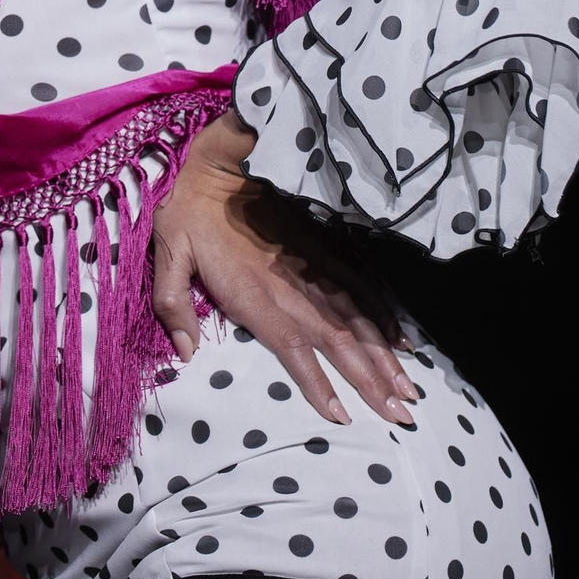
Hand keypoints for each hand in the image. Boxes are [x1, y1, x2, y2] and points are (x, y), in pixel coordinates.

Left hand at [150, 112, 419, 428]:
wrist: (216, 161)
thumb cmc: (188, 212)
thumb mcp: (168, 255)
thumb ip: (174, 305)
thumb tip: (185, 353)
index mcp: (256, 296)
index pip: (294, 350)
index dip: (320, 384)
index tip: (344, 417)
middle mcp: (292, 286)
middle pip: (339, 340)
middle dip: (371, 380)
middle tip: (401, 414)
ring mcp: (312, 265)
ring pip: (356, 316)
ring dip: (383, 353)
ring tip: (409, 387)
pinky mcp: (321, 245)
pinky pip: (358, 281)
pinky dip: (381, 310)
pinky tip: (401, 337)